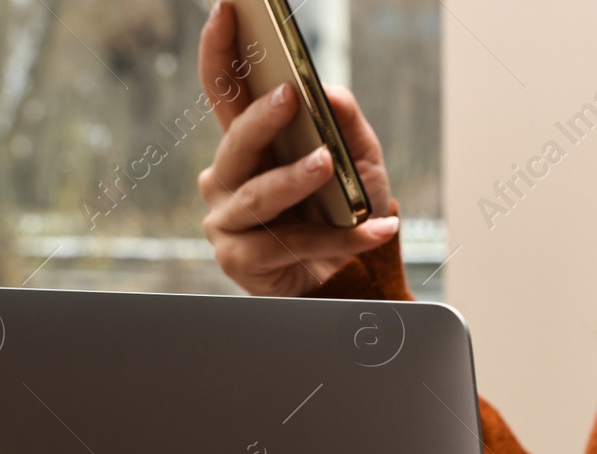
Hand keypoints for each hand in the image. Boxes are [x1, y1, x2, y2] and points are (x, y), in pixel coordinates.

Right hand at [197, 0, 398, 296]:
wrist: (347, 284)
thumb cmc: (343, 219)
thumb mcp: (361, 166)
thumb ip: (348, 126)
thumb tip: (330, 92)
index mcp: (247, 149)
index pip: (225, 94)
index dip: (220, 52)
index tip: (227, 11)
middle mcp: (227, 181)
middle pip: (237, 144)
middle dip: (262, 119)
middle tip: (291, 96)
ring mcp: (227, 222)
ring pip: (260, 196)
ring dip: (297, 179)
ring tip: (328, 165)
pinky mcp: (240, 261)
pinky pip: (291, 243)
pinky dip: (339, 237)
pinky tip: (376, 229)